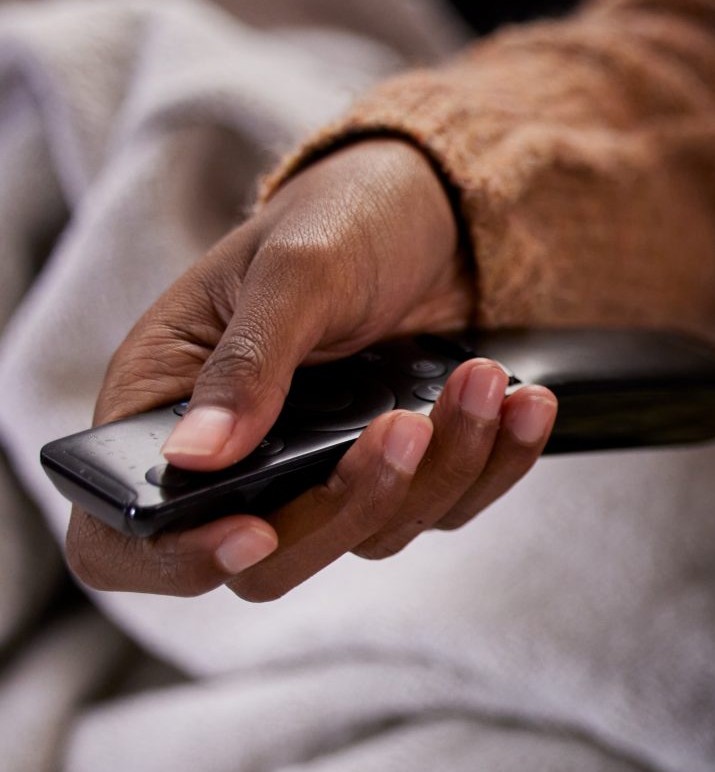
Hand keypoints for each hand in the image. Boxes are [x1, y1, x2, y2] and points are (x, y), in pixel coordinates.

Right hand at [64, 139, 557, 598]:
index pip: (130, 535)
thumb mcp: (290, 272)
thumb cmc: (337, 219)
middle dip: (352, 501)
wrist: (435, 210)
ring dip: (444, 464)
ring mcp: (325, 478)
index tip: (247, 533)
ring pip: (377, 534)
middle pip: (274, 562)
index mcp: (166, 410)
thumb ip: (248, 362)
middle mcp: (239, 464)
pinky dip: (498, 462)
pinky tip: (527, 404)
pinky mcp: (406, 476)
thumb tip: (196, 456)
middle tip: (404, 422)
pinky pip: (450, 505)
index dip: (175, 558)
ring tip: (483, 377)